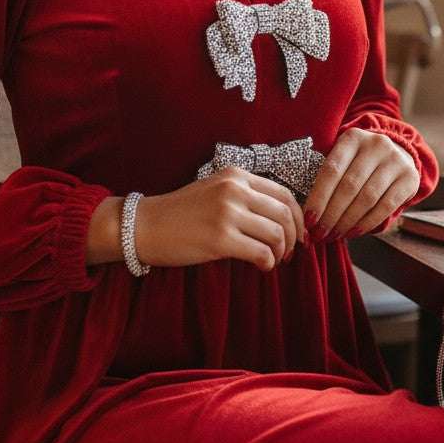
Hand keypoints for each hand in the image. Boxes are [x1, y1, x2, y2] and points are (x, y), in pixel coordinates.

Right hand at [124, 168, 304, 272]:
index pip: (283, 193)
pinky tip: (262, 266)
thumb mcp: (214, 190)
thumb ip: (244, 195)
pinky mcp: (221, 239)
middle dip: (294, 236)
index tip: (298, 233)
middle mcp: (235, 190)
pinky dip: (268, 263)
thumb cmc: (180, 213)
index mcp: (236, 176)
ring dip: (282, 251)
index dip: (298, 216)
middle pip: (285, 213)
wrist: (144, 226)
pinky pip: (262, 253)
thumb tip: (280, 217)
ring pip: (277, 233)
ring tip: (275, 260)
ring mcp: (228, 213)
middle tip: (291, 252)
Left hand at [303, 128, 418, 240]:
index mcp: (353, 138)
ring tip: (333, 235)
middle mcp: (376, 145)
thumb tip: (308, 215)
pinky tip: (353, 233)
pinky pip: (385, 207)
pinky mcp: (409, 178)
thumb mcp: (343, 158)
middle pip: (349, 186)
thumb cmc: (359, 162)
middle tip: (319, 233)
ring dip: (347, 221)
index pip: (331, 170)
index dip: (318, 197)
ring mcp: (395, 160)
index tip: (307, 219)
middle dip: (331, 214)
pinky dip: (367, 223)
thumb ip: (327, 178)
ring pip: (366, 198)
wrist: (398, 153)